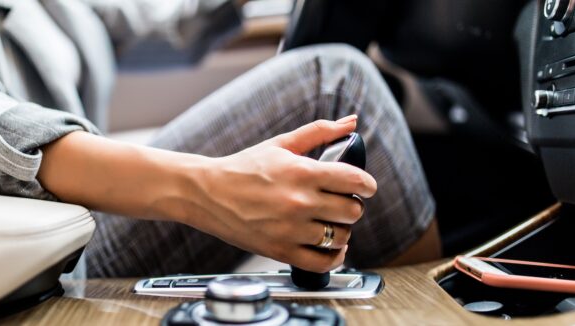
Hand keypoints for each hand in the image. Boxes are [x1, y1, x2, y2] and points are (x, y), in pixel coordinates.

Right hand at [186, 116, 376, 272]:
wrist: (207, 193)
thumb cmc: (243, 167)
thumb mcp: (281, 144)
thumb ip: (319, 132)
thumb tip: (351, 122)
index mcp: (301, 172)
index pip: (355, 180)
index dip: (367, 184)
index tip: (365, 187)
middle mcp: (299, 201)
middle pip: (352, 211)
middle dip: (351, 206)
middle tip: (340, 203)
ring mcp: (290, 229)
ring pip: (340, 237)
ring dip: (341, 231)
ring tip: (329, 223)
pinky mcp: (280, 250)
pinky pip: (322, 263)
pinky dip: (333, 258)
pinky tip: (329, 247)